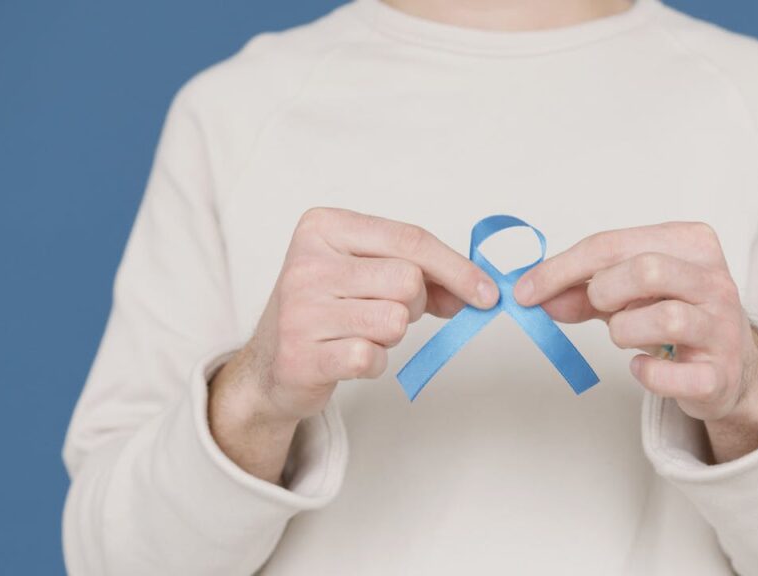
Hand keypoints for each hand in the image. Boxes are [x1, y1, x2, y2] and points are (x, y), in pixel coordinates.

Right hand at [209, 208, 498, 482]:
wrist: (270, 364)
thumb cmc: (327, 309)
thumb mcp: (366, 273)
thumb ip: (420, 273)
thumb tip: (477, 291)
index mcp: (323, 227)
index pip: (410, 239)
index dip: (457, 268)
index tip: (487, 292)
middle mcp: (306, 263)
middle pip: (407, 280)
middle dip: (413, 304)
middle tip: (387, 312)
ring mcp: (300, 310)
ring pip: (394, 321)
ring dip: (390, 335)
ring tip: (361, 332)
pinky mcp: (301, 356)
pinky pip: (371, 357)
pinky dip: (372, 363)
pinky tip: (347, 356)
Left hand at [513, 222, 757, 462]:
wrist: (729, 368)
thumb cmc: (674, 316)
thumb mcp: (627, 294)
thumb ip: (582, 291)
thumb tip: (537, 295)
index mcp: (690, 243)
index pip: (614, 243)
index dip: (561, 269)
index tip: (526, 291)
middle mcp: (714, 280)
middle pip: (646, 270)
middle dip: (604, 292)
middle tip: (598, 308)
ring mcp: (723, 327)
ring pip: (666, 318)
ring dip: (625, 331)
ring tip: (626, 336)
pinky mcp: (720, 373)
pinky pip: (674, 374)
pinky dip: (646, 373)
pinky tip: (641, 366)